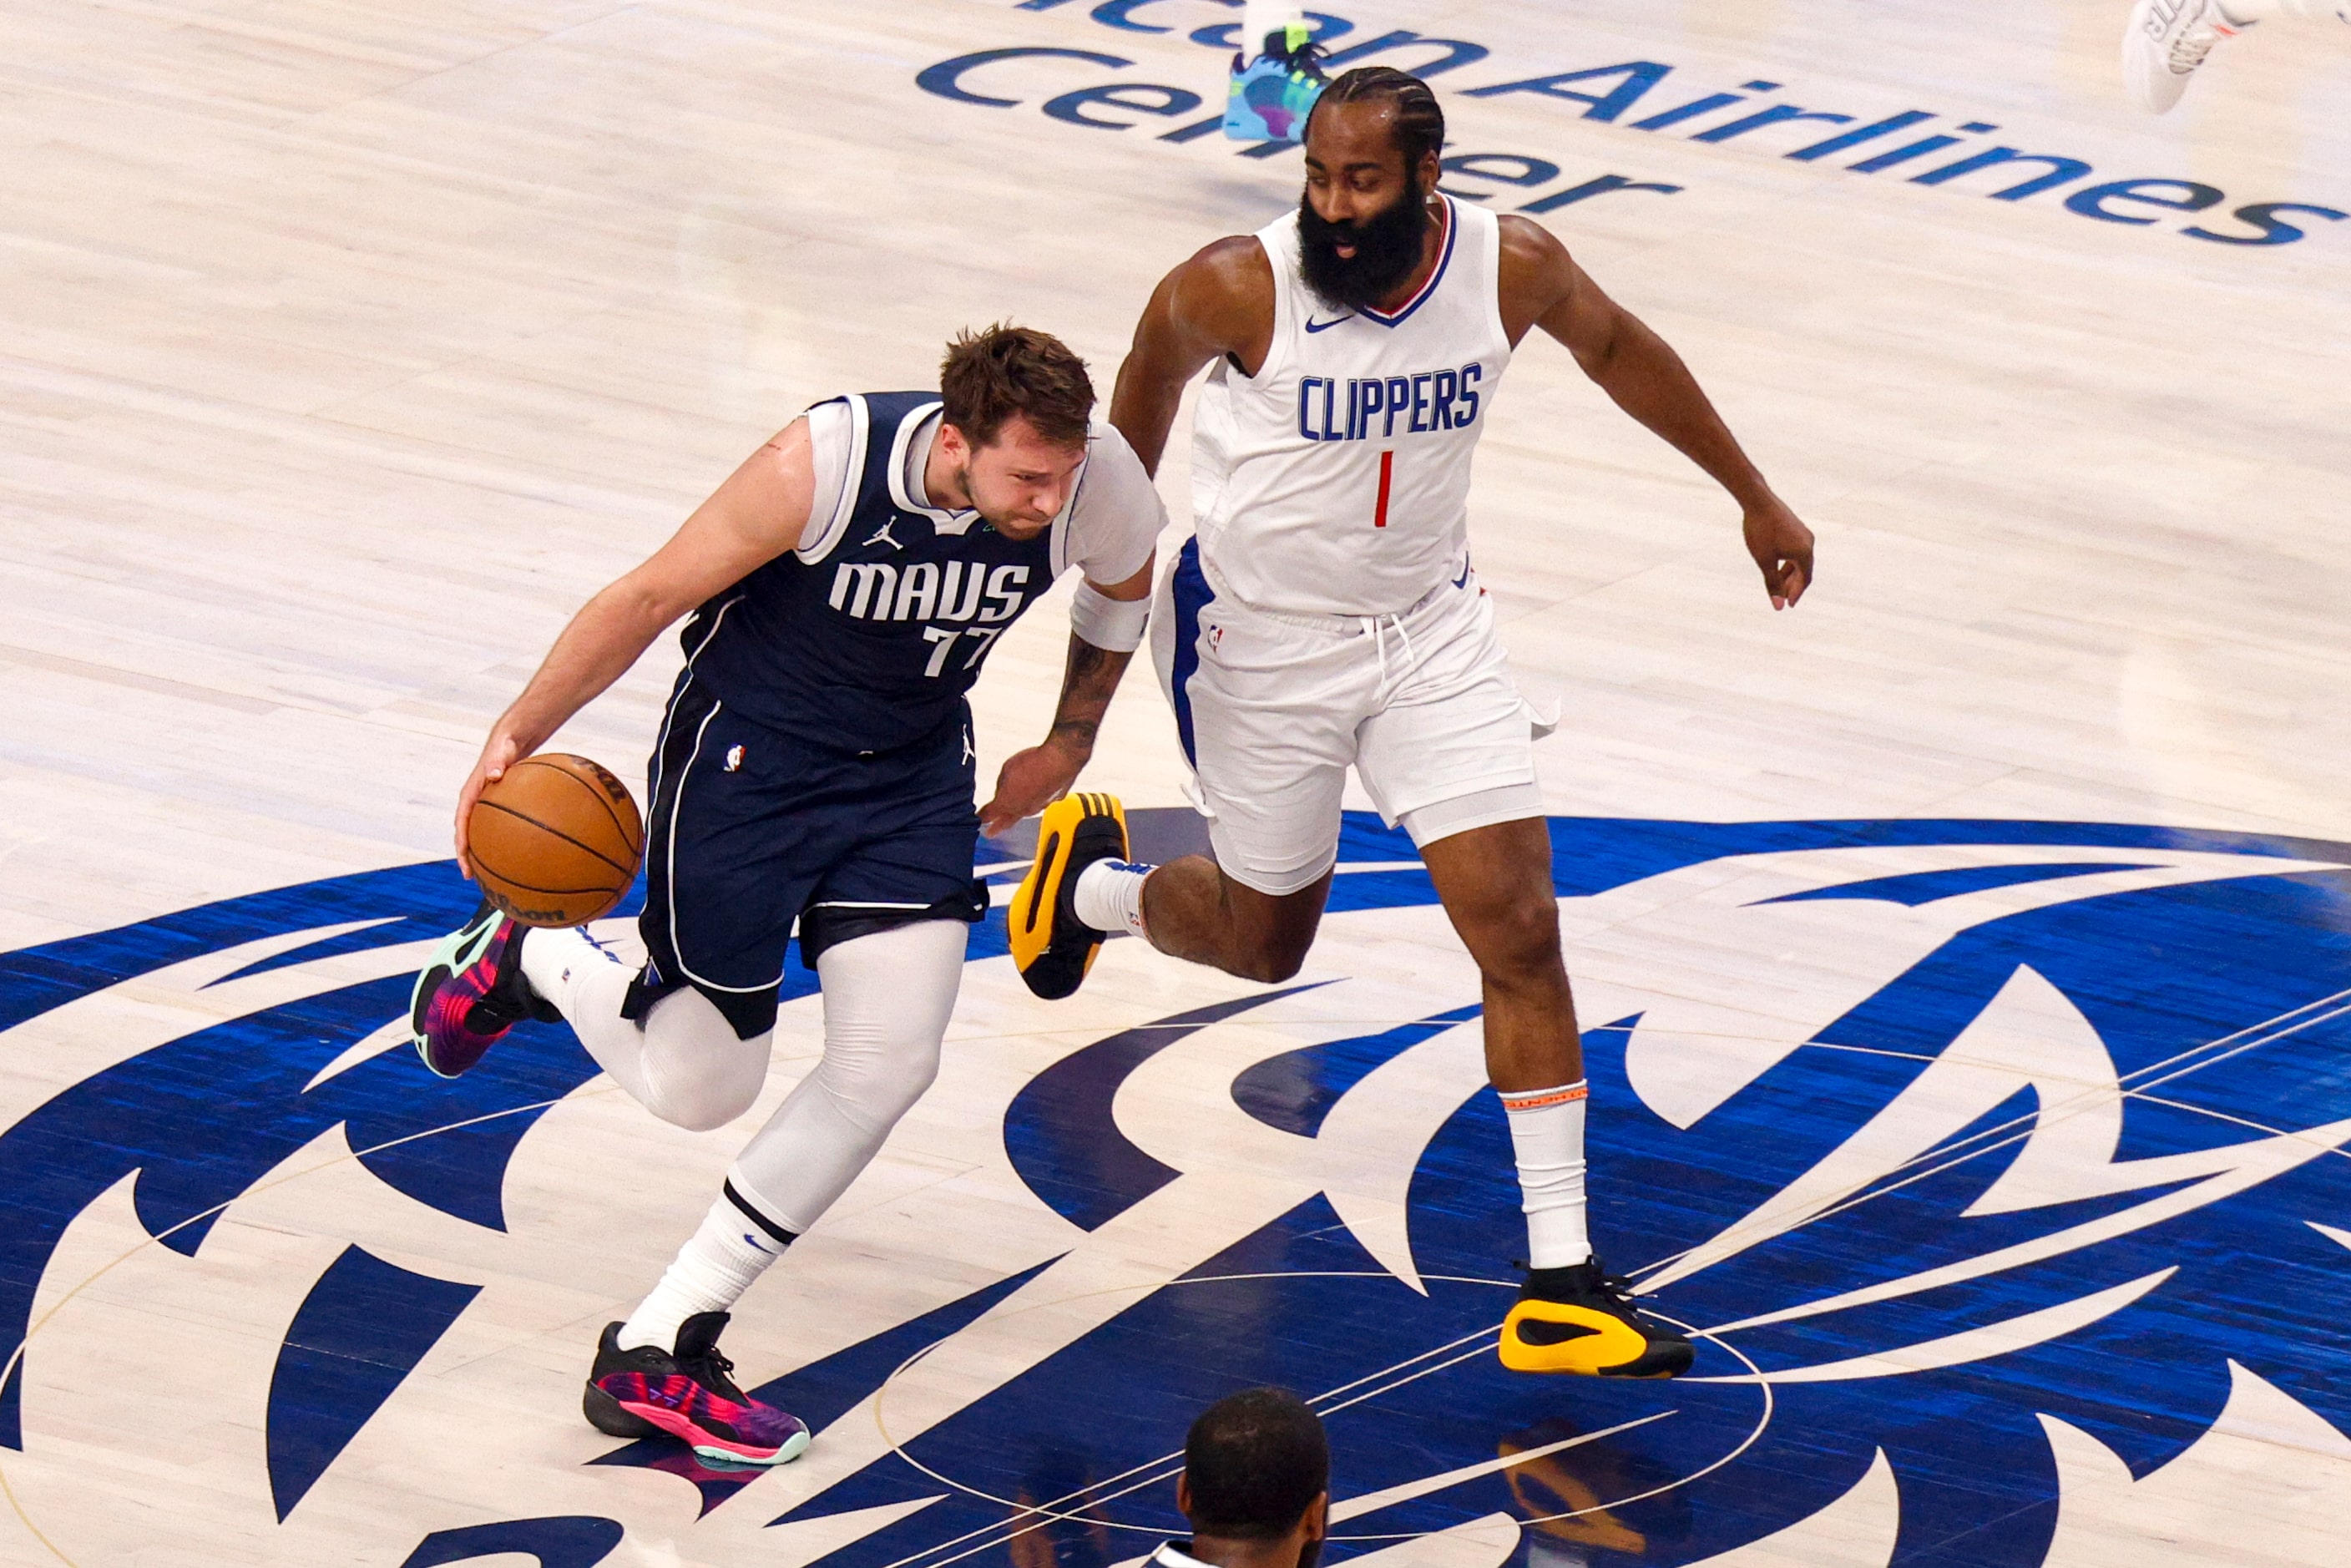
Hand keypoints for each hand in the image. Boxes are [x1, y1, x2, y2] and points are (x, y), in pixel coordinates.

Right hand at [453, 728, 529, 876]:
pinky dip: (497, 841)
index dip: (461, 844)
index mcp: (469, 795)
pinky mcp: (494, 807)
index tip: (463, 862)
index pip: (461, 824)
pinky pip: (493, 827)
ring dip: (479, 852)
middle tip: (470, 876)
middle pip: (465, 834)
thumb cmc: (503, 748)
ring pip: (478, 833)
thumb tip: (495, 774)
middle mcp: (473, 803)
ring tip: (486, 872)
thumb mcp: (500, 754)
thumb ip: (497, 763)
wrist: (509, 743)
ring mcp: (483, 806)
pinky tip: (512, 854)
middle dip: (465, 855)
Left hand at [979, 737, 1087, 837]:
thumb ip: (1003, 783)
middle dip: (997, 827)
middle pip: (1006, 821)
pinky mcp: (1052, 801)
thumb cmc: (1033, 764)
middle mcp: (1022, 809)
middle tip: (991, 833)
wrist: (1059, 760)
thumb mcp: (1007, 769)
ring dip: (1018, 810)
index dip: (982, 817)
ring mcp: (1039, 807)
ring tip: (1015, 805)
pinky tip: (1037, 789)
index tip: (979, 819)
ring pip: (1024, 811)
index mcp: (1006, 803)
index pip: (989, 814)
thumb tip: (1005, 788)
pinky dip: (1036, 798)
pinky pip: (1040, 802)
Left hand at [1741, 494, 1813, 609]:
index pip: (1804, 580)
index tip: (1788, 605)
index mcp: (1804, 553)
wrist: (1758, 500)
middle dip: (1792, 586)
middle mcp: (1808, 543)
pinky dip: (1787, 562)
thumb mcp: (1764, 561)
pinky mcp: (1796, 527)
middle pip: (1803, 571)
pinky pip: (1795, 550)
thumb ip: (1772, 584)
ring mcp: (1803, 534)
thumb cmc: (1760, 531)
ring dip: (1789, 574)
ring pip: (1798, 560)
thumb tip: (1778, 606)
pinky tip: (1776, 566)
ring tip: (1778, 585)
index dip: (1796, 594)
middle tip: (1782, 599)